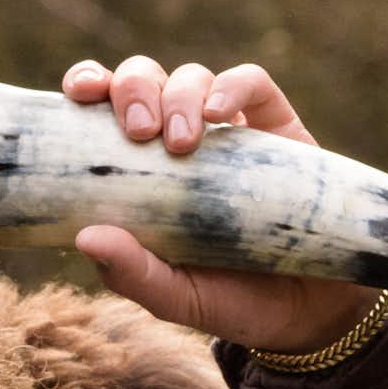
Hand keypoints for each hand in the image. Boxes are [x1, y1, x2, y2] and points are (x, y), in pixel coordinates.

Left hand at [59, 55, 381, 353]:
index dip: (87, 82)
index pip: (101, 107)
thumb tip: (85, 238)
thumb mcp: (174, 297)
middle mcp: (178, 139)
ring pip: (192, 77)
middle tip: (140, 132)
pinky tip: (221, 113)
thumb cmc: (229, 299)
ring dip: (179, 95)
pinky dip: (232, 87)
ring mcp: (228, 131)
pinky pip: (253, 83)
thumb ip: (131, 273)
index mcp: (138, 169)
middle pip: (144, 79)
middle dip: (133, 89)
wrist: (308, 311)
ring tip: (185, 143)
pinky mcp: (277, 126)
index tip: (79, 95)